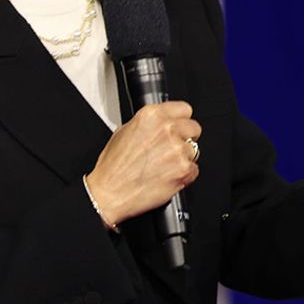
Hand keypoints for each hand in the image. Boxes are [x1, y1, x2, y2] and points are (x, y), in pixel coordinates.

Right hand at [86, 101, 200, 225]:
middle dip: (186, 139)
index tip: (179, 127)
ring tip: (164, 167)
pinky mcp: (184, 169)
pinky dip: (184, 175)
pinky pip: (194, 169)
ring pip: (194, 150)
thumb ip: (148, 124)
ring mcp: (177, 149)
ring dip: (183, 158)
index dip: (181, 120)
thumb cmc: (113, 167)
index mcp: (152, 115)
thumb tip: (162, 124)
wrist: (109, 194)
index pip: (184, 109)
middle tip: (172, 150)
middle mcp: (167, 129)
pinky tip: (167, 177)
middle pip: (194, 128)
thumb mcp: (124, 132)